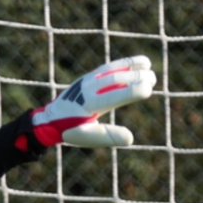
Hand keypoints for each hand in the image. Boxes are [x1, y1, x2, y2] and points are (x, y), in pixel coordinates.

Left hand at [32, 56, 155, 146]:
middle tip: (152, 79)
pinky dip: (121, 64)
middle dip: (135, 77)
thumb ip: (107, 136)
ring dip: (129, 66)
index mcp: (87, 105)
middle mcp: (87, 89)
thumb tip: (130, 138)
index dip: (131, 92)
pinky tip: (136, 63)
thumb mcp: (87, 136)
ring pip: (110, 70)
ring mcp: (86, 81)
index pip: (113, 96)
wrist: (49, 120)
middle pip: (114, 79)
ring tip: (147, 65)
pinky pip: (106, 68)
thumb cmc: (70, 130)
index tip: (148, 90)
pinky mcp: (87, 78)